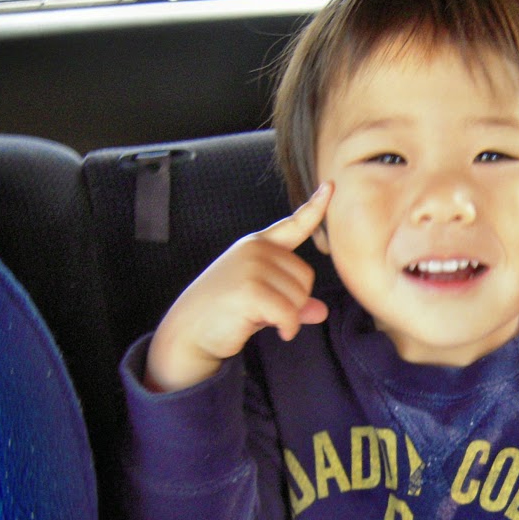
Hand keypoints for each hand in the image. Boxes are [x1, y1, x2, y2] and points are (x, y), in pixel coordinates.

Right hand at [146, 183, 332, 391]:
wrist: (188, 332)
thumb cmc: (224, 314)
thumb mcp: (262, 300)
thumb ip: (291, 299)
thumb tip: (321, 311)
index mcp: (258, 244)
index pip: (293, 224)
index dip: (315, 207)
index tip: (330, 186)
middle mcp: (256, 249)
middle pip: (306, 276)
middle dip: (294, 301)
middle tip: (265, 310)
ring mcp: (252, 266)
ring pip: (300, 297)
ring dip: (289, 317)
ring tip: (260, 317)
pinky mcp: (250, 290)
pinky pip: (290, 314)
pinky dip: (288, 329)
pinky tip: (279, 333)